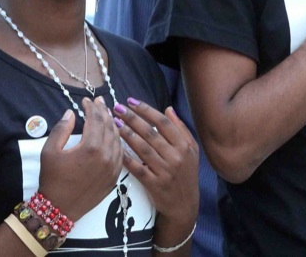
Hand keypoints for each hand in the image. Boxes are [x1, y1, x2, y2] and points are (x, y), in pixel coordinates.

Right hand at [39, 97, 122, 219]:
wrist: (59, 208)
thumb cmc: (52, 178)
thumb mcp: (50, 150)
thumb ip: (62, 128)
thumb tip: (71, 113)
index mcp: (90, 147)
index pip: (96, 119)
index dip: (92, 107)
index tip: (87, 100)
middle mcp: (106, 156)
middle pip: (109, 127)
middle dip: (104, 112)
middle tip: (99, 102)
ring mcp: (113, 167)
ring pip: (117, 139)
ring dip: (112, 125)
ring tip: (107, 115)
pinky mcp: (114, 177)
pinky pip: (121, 154)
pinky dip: (117, 141)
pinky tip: (112, 136)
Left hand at [112, 98, 198, 226]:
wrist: (185, 204)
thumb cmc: (187, 174)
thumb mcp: (192, 150)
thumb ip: (181, 129)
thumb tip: (168, 109)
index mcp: (184, 146)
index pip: (163, 123)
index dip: (146, 110)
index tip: (131, 101)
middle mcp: (175, 157)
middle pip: (150, 133)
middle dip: (132, 118)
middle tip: (117, 108)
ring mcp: (165, 171)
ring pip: (143, 148)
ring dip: (127, 134)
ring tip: (114, 123)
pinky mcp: (155, 184)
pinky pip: (138, 168)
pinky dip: (127, 157)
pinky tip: (116, 148)